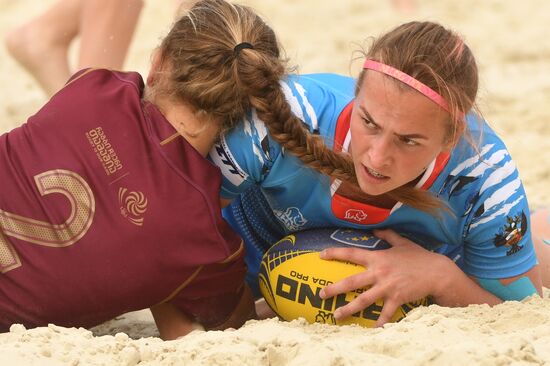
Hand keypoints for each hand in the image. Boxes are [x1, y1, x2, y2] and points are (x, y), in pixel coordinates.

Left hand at [319, 229, 444, 326]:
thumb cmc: (419, 257)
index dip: (335, 253)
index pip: (352, 253)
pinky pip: (385, 314)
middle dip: (334, 289)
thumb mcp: (402, 242)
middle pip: (352, 281)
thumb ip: (388, 235)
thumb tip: (375, 228)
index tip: (321, 255)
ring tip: (337, 316)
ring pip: (363, 300)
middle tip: (321, 294)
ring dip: (348, 309)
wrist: (437, 271)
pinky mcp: (397, 299)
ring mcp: (387, 287)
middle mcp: (379, 272)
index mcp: (377, 258)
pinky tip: (370, 331)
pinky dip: (378, 324)